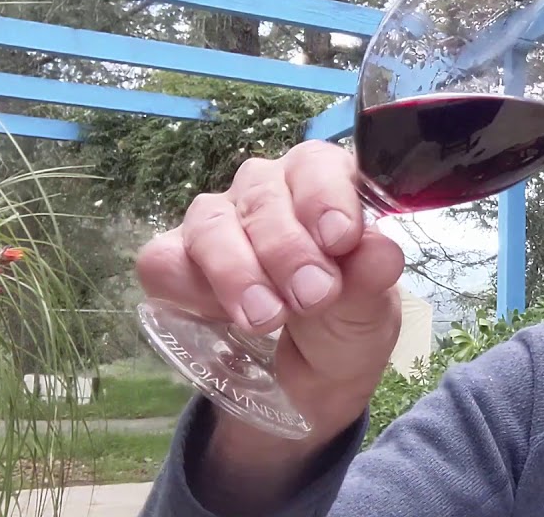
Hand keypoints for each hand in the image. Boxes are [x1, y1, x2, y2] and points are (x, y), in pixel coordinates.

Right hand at [136, 140, 405, 447]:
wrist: (313, 377)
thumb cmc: (346, 322)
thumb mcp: (370, 311)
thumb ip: (372, 278)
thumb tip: (380, 250)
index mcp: (324, 184)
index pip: (317, 165)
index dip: (326, 197)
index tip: (340, 239)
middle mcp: (267, 190)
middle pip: (264, 196)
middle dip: (288, 249)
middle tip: (313, 297)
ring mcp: (218, 220)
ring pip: (211, 224)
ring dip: (238, 271)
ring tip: (267, 318)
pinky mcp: (175, 258)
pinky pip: (164, 261)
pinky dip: (189, 289)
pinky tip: (219, 317)